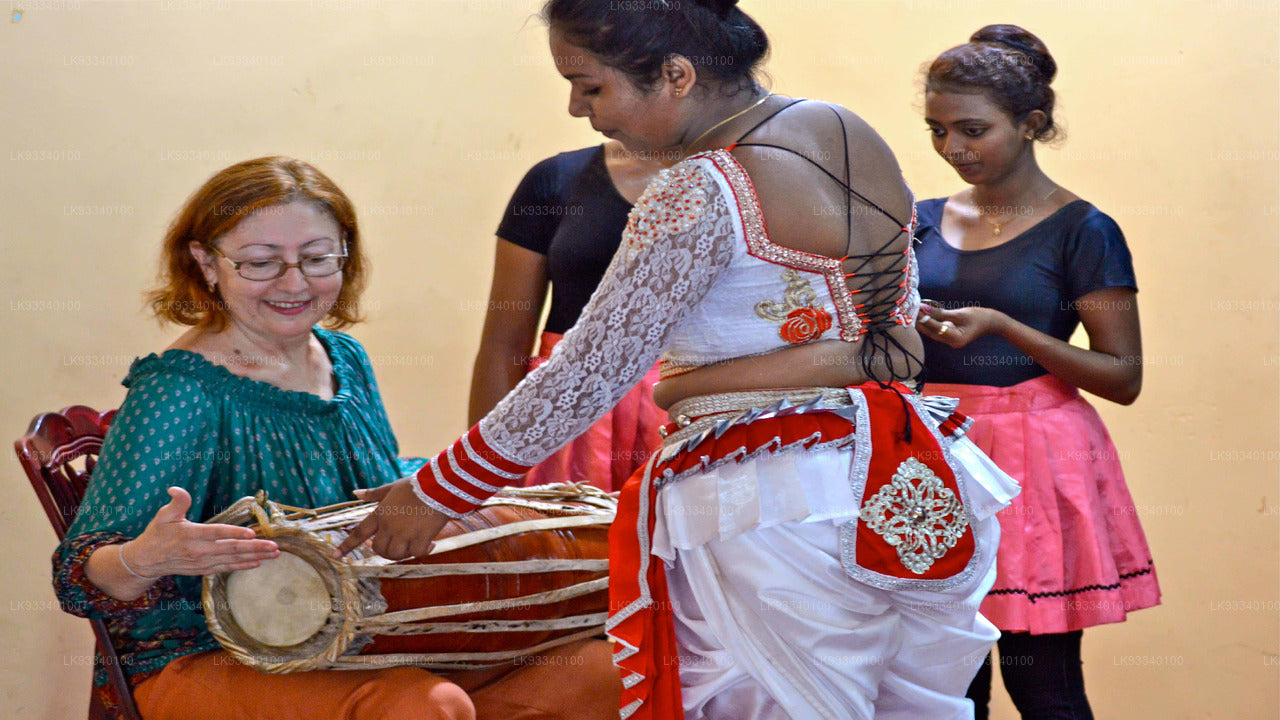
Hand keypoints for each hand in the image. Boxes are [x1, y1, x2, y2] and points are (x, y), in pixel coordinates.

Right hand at [128, 487, 279, 576]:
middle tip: (274, 546)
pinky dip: (242, 566)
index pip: (216, 534)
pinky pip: (226, 568)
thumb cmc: (157, 534)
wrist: (146, 561)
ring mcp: (202, 563)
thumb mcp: (164, 515)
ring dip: (254, 557)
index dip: (234, 534)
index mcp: (190, 535)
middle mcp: (198, 551)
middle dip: (255, 548)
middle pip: (230, 549)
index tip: (252, 533)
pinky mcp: (203, 570)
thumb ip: (176, 502)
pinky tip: (257, 563)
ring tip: (273, 554)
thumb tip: (176, 489)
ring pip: (232, 560)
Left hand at [336, 477, 449, 559]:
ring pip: (396, 554)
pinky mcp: (421, 538)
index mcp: (380, 514)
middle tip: (399, 546)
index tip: (335, 557)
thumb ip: (374, 494)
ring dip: (404, 553)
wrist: (438, 486)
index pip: (359, 533)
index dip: (346, 546)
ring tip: (414, 544)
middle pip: (379, 549)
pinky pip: (417, 553)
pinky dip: (424, 551)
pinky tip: (431, 543)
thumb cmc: (415, 486)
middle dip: (386, 551)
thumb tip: (356, 493)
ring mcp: (404, 533)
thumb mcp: (392, 488)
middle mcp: (389, 526)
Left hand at [916, 302, 1005, 348]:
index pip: (935, 328)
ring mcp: (950, 340)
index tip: (915, 310)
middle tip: (909, 310)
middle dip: (920, 321)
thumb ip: (941, 313)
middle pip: (931, 332)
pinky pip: (937, 329)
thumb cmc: (979, 317)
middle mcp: (951, 342)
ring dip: (923, 322)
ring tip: (913, 311)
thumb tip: (924, 308)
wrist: (992, 322)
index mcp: (956, 338)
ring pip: (932, 331)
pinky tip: (922, 314)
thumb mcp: (960, 314)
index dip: (924, 319)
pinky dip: (930, 322)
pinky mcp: (950, 336)